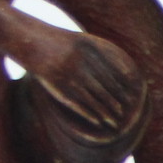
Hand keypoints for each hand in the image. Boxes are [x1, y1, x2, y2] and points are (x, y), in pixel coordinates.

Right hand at [18, 26, 144, 139]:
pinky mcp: (57, 86)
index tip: (132, 99)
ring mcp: (68, 76)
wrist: (30, 39)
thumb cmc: (61, 41)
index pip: (113, 75)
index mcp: (89, 51)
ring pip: (93, 100)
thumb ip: (104, 52)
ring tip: (114, 123)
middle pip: (105, 90)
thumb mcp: (84, 41)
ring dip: (106, 114)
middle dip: (116, 104)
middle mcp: (80, 64)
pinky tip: (98, 123)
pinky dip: (89, 115)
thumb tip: (128, 71)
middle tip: (125, 114)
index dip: (123, 90)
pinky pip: (77, 104)